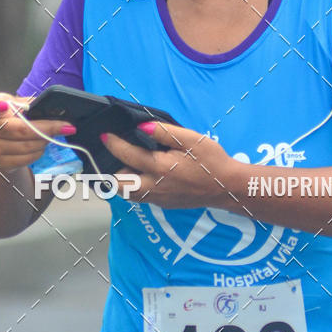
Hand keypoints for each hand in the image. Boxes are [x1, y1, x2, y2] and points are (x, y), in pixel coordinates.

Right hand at [0, 92, 75, 172]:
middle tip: (65, 126)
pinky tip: (40, 145)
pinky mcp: (0, 164)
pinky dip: (38, 151)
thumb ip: (23, 102)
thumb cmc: (4, 120)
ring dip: (44, 140)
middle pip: (22, 129)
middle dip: (47, 128)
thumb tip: (45, 104)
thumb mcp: (10, 105)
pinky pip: (26, 158)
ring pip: (27, 146)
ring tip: (50, 134)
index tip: (2, 106)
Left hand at [101, 121, 234, 208]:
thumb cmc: (211, 160)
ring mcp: (158, 199)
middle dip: (109, 170)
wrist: (227, 187)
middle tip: (110, 155)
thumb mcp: (191, 139)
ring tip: (120, 164)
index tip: (105, 134)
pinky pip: (139, 198)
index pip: (127, 155)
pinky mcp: (163, 204)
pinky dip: (131, 187)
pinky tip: (137, 175)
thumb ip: (164, 132)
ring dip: (119, 180)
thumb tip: (141, 127)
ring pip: (127, 194)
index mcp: (160, 168)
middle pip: (119, 184)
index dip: (113, 143)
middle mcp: (154, 187)